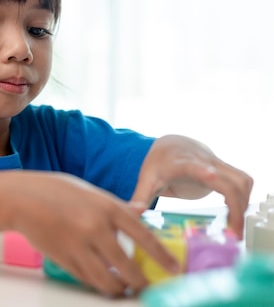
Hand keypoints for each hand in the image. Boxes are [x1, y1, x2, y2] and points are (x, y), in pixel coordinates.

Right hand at [5, 171, 179, 296]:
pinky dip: (98, 284)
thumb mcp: (90, 191)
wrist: (20, 199)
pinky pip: (87, 279)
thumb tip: (142, 211)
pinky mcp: (63, 259)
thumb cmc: (54, 191)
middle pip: (127, 266)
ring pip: (106, 280)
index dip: (161, 256)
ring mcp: (78, 246)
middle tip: (147, 287)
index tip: (173, 269)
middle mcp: (95, 228)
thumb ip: (117, 205)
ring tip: (124, 289)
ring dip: (119, 289)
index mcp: (106, 207)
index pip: (143, 236)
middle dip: (141, 282)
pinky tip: (103, 282)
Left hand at [130, 135, 252, 238]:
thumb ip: (140, 197)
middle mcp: (203, 161)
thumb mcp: (146, 179)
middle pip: (227, 180)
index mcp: (180, 164)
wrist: (170, 146)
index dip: (203, 170)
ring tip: (235, 229)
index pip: (193, 165)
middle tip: (233, 233)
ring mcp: (217, 164)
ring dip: (244, 204)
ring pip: (242, 180)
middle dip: (235, 206)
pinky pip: (244, 181)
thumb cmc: (158, 163)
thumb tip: (133, 215)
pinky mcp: (226, 169)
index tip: (211, 176)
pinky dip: (245, 198)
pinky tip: (236, 214)